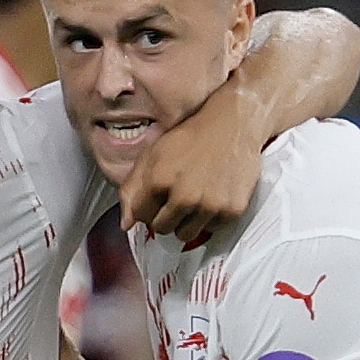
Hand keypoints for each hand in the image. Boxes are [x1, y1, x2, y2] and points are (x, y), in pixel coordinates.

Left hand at [121, 78, 266, 242]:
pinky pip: (211, 229)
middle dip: (165, 215)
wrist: (233, 124)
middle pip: (163, 228)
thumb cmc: (192, 137)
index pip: (141, 216)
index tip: (157, 197)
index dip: (147, 206)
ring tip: (193, 199)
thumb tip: (126, 223)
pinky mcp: (232, 210)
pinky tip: (212, 195)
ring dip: (186, 221)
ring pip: (186, 235)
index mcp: (159, 180)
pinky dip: (210, 217)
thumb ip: (133, 189)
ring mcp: (209, 205)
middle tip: (177, 196)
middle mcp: (184, 196)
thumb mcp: (154, 154)